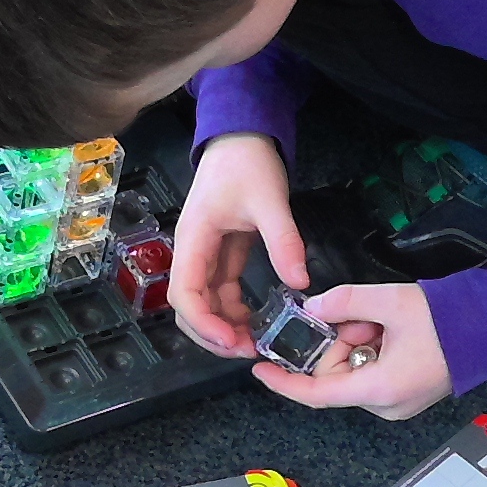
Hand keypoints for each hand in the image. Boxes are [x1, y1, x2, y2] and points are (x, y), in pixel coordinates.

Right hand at [170, 133, 308, 358]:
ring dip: (224, 326)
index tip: (233, 341)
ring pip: (205, 303)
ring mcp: (205, 254)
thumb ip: (283, 241)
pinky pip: (222, 291)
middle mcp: (193, 252)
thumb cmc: (247, 162)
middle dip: (212, 334)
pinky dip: (235, 311)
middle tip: (248, 351)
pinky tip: (257, 322)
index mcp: (193, 240)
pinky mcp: (221, 253)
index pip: (185, 294)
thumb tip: (300, 284)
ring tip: (256, 342)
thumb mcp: (270, 200)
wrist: (241, 135)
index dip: (205, 324)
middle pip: (189, 307)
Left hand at [252, 283, 452, 418]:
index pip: (317, 393)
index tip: (259, 369)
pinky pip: (372, 370)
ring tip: (382, 320)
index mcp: (379, 389)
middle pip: (336, 376)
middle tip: (361, 315)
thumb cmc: (448, 318)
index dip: (284, 382)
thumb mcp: (389, 300)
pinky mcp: (407, 392)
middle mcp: (386, 405)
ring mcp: (398, 402)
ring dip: (356, 341)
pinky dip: (371, 347)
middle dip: (337, 341)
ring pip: (353, 370)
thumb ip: (343, 302)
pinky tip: (390, 329)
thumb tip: (313, 307)